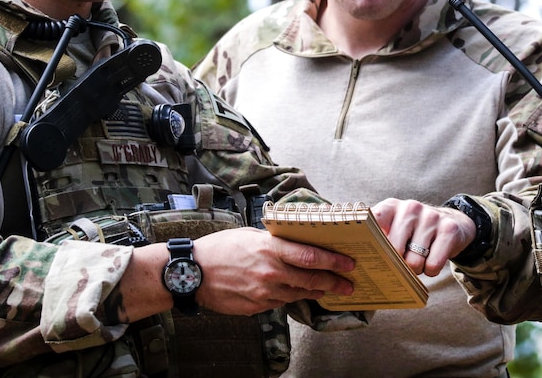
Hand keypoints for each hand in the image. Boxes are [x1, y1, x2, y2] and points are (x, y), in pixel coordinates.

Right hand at [191, 227, 355, 314]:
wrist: (192, 273)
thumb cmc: (220, 248)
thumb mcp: (251, 236)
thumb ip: (275, 241)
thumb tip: (297, 243)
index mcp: (270, 249)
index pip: (311, 257)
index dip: (333, 262)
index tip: (348, 263)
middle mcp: (271, 272)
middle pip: (311, 280)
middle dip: (334, 282)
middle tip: (348, 285)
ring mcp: (264, 292)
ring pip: (299, 294)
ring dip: (316, 291)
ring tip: (328, 289)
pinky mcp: (256, 306)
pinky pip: (281, 302)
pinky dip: (292, 297)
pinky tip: (298, 293)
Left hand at [372, 198, 476, 276]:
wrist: (453, 223)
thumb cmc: (415, 232)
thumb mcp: (395, 227)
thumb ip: (378, 238)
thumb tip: (360, 259)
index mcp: (391, 207)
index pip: (372, 223)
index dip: (371, 243)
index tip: (371, 257)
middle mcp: (410, 208)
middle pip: (394, 250)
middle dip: (398, 265)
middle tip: (402, 264)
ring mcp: (431, 217)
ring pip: (415, 261)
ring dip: (416, 269)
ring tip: (419, 262)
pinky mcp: (449, 229)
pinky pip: (433, 264)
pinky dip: (431, 271)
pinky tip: (431, 262)